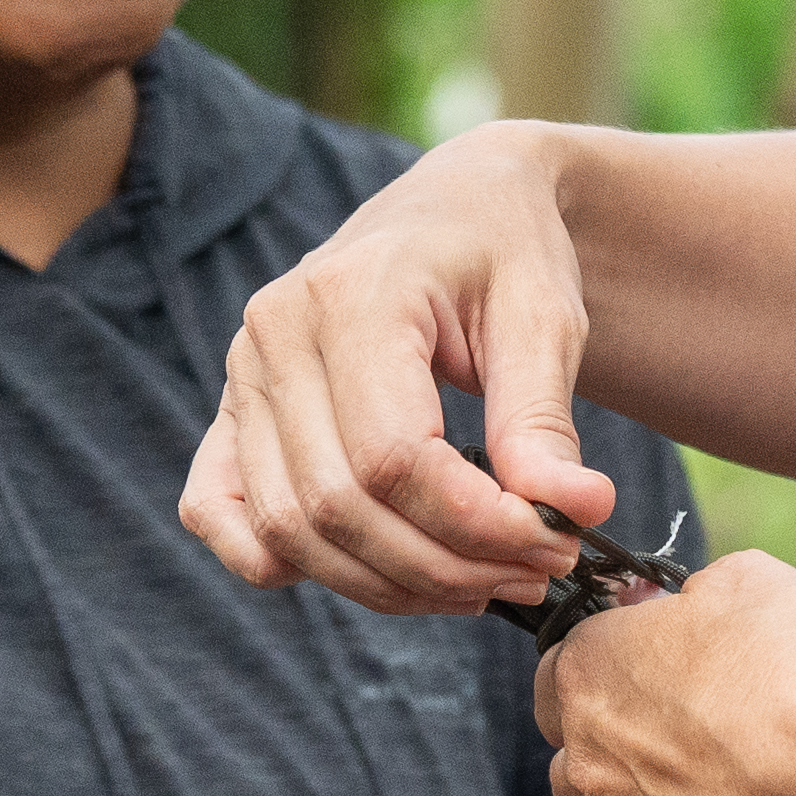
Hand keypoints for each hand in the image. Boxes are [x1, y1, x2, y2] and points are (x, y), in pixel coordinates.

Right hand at [183, 127, 621, 614]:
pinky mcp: (230, 415)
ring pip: (288, 531)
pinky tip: (379, 571)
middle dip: (445, 565)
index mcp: (349, 295)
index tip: (556, 541)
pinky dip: (287, 565)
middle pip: (338, 506)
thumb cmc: (504, 255)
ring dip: (389, 584)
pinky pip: (220, 515)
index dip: (475, 524)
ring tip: (482, 581)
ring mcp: (240, 378)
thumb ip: (544, 422)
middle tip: (535, 569)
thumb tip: (574, 511)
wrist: (457, 210)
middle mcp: (274, 337)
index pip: (392, 457)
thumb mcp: (545, 320)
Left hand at [537, 552, 795, 795]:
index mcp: (590, 677)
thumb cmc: (791, 664)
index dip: (606, 664)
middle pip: (577, 764)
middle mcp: (596, 765)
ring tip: (743, 783)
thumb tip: (699, 604)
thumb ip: (703, 593)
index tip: (651, 658)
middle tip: (686, 730)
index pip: (557, 672)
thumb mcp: (749, 581)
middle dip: (618, 750)